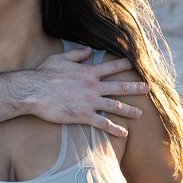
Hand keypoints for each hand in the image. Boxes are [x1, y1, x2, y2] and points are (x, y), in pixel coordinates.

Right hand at [28, 48, 148, 136]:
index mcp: (88, 72)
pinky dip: (115, 129)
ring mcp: (90, 102)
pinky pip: (103, 123)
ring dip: (129, 110)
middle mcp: (93, 86)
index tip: (134, 64)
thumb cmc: (44, 74)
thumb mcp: (60, 59)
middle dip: (135, 88)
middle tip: (148, 89)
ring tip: (140, 114)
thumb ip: (76, 54)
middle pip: (119, 87)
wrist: (34, 91)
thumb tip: (89, 49)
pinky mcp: (84, 115)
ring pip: (115, 106)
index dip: (124, 65)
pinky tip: (124, 133)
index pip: (111, 67)